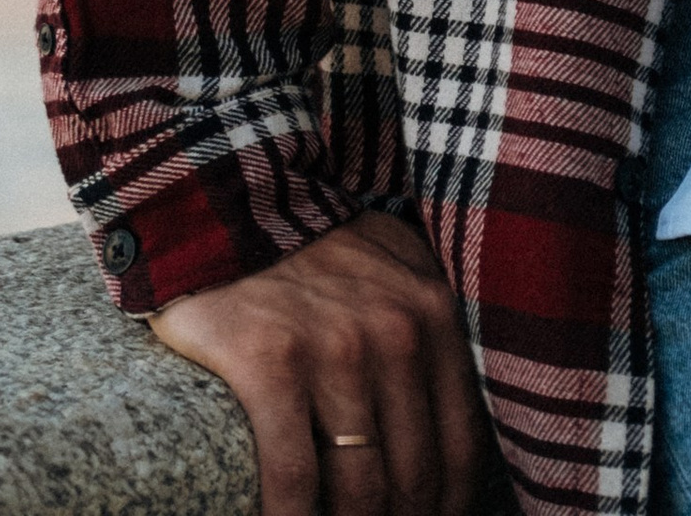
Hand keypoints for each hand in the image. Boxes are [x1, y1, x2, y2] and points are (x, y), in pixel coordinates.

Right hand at [149, 209, 491, 515]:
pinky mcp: (271, 366)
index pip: (460, 445)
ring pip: (359, 490)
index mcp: (433, 317)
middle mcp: (394, 333)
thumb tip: (459, 427)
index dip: (449, 508)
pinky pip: (294, 479)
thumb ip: (430, 333)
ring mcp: (334, 349)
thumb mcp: (396, 272)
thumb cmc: (315, 252)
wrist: (230, 205)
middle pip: (413, 478)